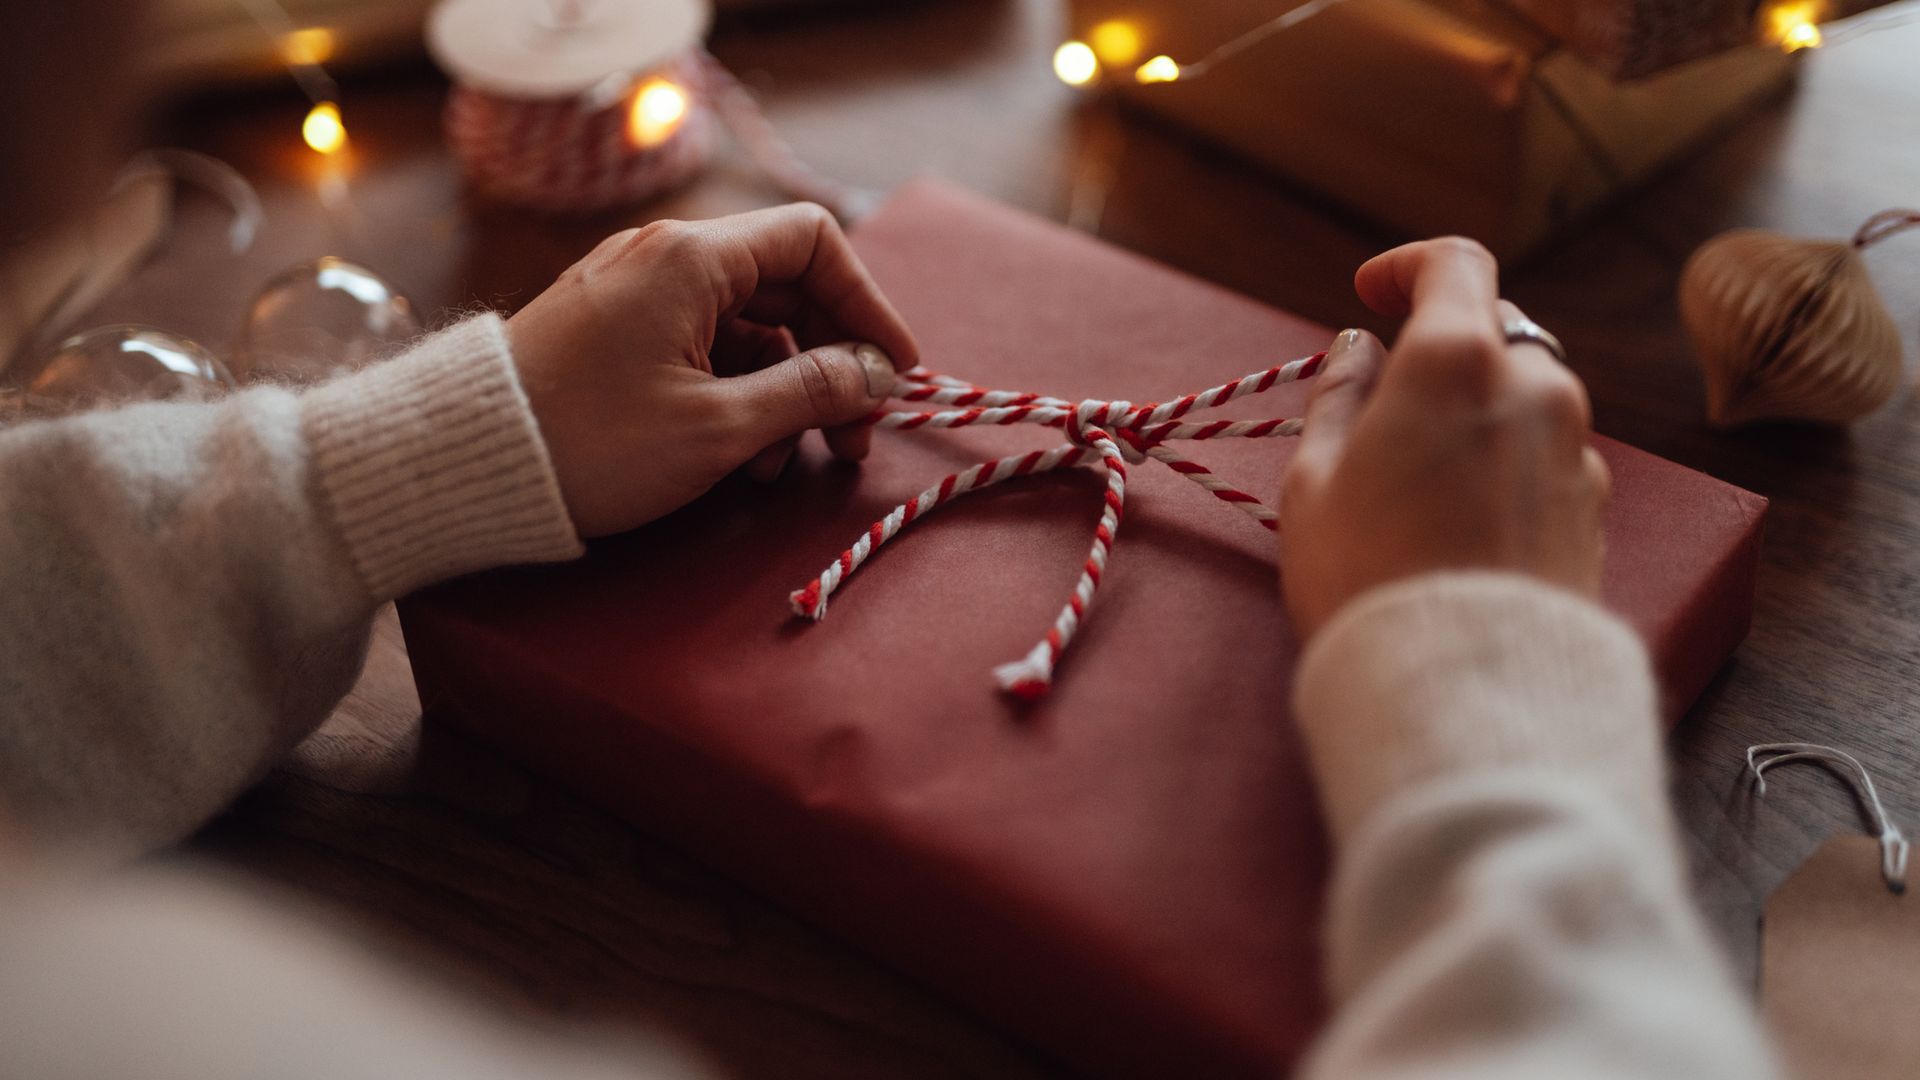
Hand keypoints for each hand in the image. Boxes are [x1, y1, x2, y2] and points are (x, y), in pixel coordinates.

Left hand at [506, 202, 919, 537]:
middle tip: (854, 437)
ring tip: (786, 465)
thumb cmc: (589, 440)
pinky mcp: (615, 334)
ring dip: (783, 392)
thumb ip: (810, 392)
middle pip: (786, 288)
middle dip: (831, 363)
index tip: (894, 371)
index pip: (815, 241)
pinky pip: (701, 349)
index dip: (868, 304)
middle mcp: (665, 258)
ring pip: (746, 327)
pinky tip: (740, 458)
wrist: (465, 462)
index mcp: (693, 257)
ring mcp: (636, 294)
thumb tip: (875, 374)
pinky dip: (735, 396)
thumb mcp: (717, 426)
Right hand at [1278, 238, 1608, 638]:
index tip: (1371, 294)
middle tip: (1382, 413)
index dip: (1408, 267)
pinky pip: (1546, 460)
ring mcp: (1576, 448)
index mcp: (1458, 358)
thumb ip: (1339, 396)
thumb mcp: (1314, 481)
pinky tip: (1461, 528)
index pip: (1453, 263)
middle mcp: (1536, 385)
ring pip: (1525, 400)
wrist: (1461, 683)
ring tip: (1418, 486)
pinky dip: (1506, 469)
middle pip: (1493, 334)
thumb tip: (1359, 348)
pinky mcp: (1595, 509)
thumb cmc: (1366, 576)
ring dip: (1477, 416)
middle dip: (1440, 356)